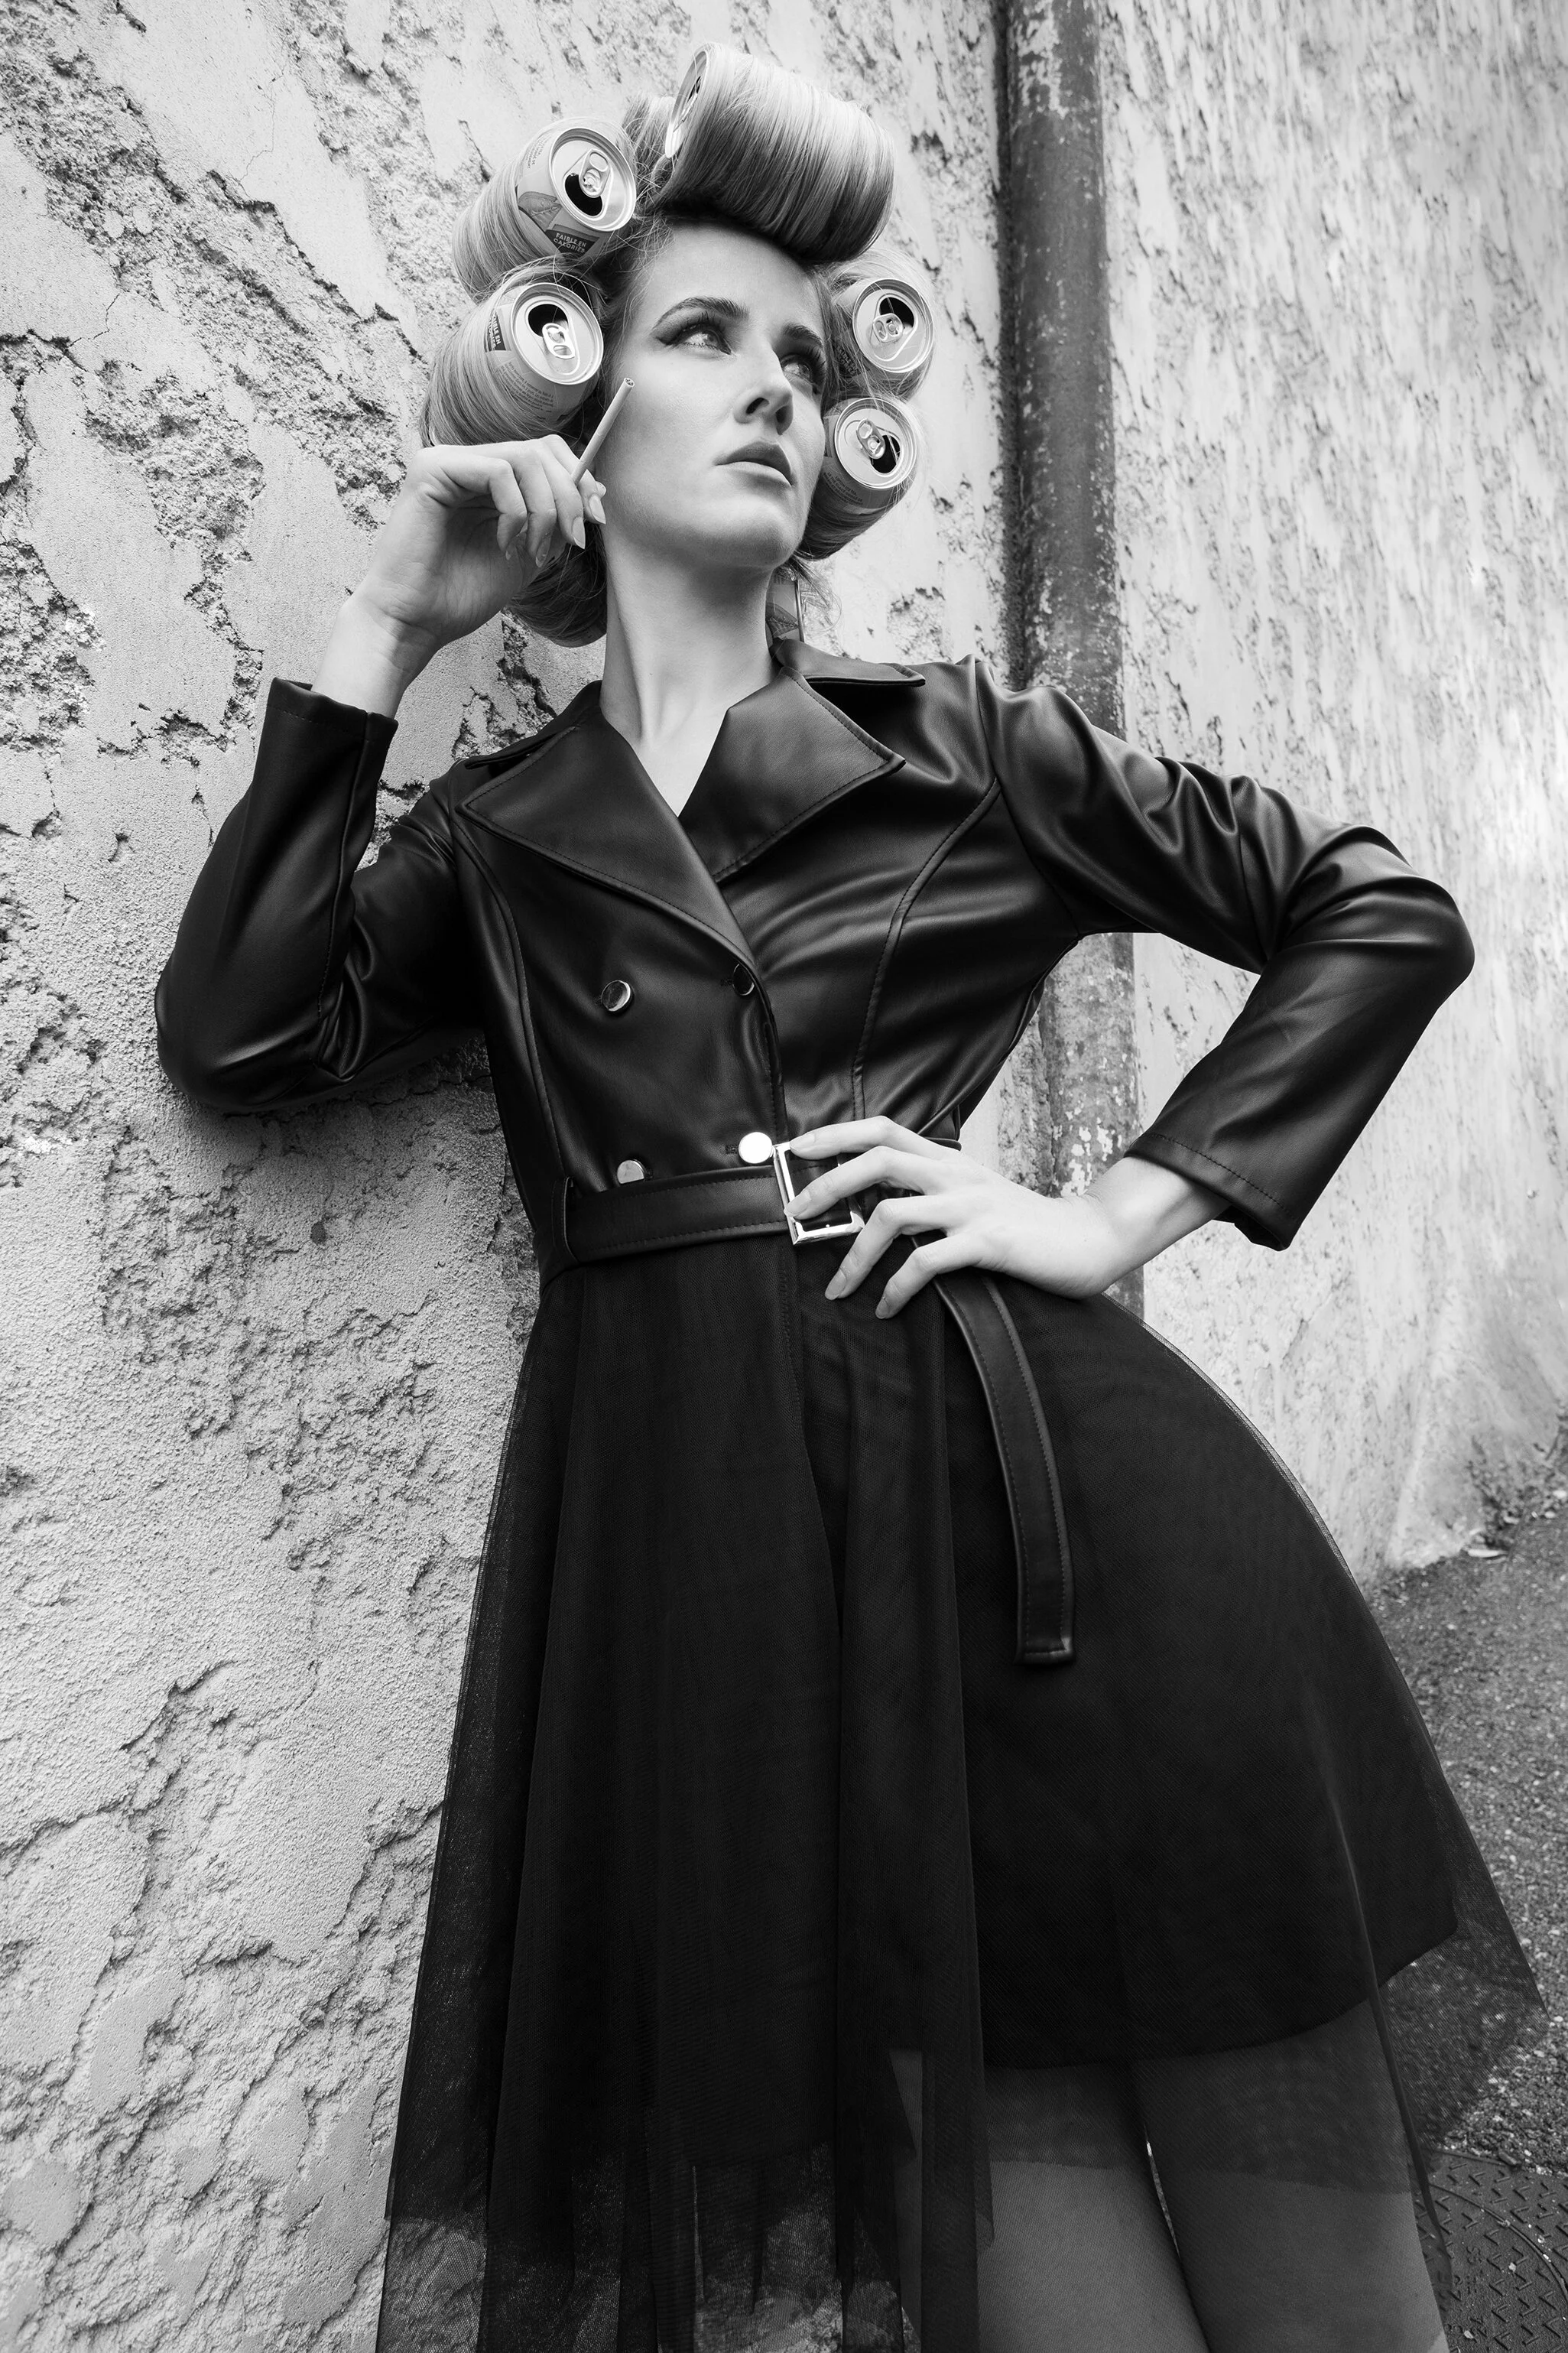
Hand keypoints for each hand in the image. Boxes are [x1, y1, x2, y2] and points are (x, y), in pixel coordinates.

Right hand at [313, 438, 606, 712]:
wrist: (414, 623)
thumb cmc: (460, 595)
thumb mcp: (527, 554)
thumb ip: (556, 521)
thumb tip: (595, 492)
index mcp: (488, 479)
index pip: (546, 452)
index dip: (579, 480)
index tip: (595, 521)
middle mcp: (467, 462)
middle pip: (542, 448)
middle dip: (570, 495)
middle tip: (574, 540)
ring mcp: (447, 461)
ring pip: (525, 457)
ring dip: (546, 510)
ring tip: (534, 553)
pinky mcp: (432, 469)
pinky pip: (498, 470)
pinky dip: (515, 512)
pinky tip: (504, 545)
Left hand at [787, 1117, 1219, 1316]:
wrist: (1087, 1240)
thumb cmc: (1023, 1225)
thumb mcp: (973, 1195)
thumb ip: (930, 1192)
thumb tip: (872, 1206)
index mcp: (949, 1160)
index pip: (884, 1128)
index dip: (836, 1134)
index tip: (796, 1151)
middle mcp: (954, 1174)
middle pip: (876, 1161)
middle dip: (825, 1188)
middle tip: (794, 1219)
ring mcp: (970, 1205)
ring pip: (890, 1213)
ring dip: (853, 1254)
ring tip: (837, 1288)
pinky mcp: (986, 1241)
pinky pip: (925, 1261)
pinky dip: (896, 1288)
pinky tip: (887, 1309)